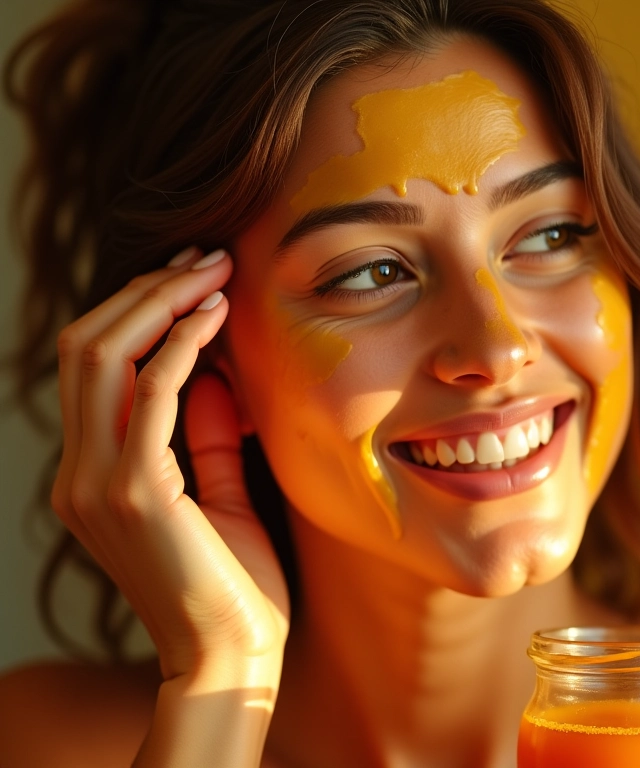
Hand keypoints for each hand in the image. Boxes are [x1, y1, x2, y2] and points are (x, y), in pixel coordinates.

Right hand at [51, 247, 288, 684]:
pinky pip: (150, 394)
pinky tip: (215, 318)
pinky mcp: (135, 493)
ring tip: (211, 273)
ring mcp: (97, 483)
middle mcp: (79, 473)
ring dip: (160, 304)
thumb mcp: (215, 492)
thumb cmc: (233, 581)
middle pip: (85, 347)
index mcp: (92, 474)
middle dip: (146, 292)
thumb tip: (214, 368)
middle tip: (203, 258)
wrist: (233, 656)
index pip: (92, 367)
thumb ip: (205, 432)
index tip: (192, 278)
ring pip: (101, 357)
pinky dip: (181, 346)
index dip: (138, 311)